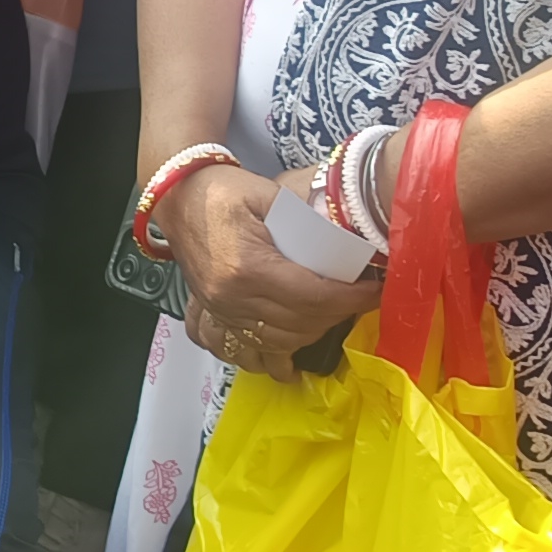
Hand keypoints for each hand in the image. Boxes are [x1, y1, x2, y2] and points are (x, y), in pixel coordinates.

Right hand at [171, 163, 374, 380]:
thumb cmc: (221, 191)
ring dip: (309, 338)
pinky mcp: (211, 315)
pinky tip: (282, 360)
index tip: (374, 291)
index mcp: (249, 268)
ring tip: (331, 322)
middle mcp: (232, 298)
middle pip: (300, 325)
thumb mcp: (268, 194)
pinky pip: (238, 351)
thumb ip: (306, 219)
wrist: (176, 196)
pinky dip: (264, 358)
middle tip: (358, 300)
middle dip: (337, 316)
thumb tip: (347, 241)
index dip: (351, 298)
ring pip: (276, 345)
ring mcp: (219, 312)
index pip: (313, 297)